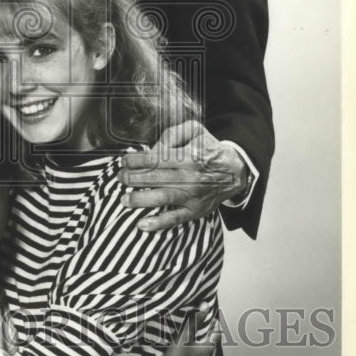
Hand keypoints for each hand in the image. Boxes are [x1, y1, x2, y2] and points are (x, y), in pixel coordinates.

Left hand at [120, 120, 248, 231]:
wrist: (235, 171)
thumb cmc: (209, 149)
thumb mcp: (194, 131)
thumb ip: (171, 135)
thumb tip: (151, 149)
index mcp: (189, 155)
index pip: (156, 158)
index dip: (136, 160)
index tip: (124, 161)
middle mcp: (191, 177)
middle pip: (155, 178)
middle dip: (133, 178)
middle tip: (120, 178)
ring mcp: (193, 195)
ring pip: (162, 198)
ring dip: (140, 200)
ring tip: (124, 199)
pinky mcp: (196, 210)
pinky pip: (176, 219)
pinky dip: (159, 223)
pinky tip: (142, 224)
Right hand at [163, 309, 220, 355]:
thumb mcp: (182, 338)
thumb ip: (194, 321)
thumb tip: (204, 306)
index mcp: (208, 350)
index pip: (216, 333)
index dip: (214, 324)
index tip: (213, 318)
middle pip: (213, 346)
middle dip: (209, 338)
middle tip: (202, 331)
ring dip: (203, 351)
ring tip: (193, 347)